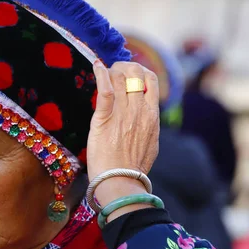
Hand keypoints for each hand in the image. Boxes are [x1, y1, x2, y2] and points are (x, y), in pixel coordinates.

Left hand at [87, 61, 159, 215]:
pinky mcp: (104, 118)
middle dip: (124, 66)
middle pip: (136, 73)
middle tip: (114, 71)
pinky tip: (96, 66)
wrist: (121, 182)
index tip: (128, 73)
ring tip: (103, 71)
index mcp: (152, 115)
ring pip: (120, 77)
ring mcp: (123, 113)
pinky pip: (105, 89)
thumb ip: (149, 126)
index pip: (151, 80)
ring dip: (111, 70)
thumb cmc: (133, 167)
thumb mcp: (150, 144)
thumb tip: (146, 118)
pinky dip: (100, 73)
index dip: (139, 71)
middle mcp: (140, 110)